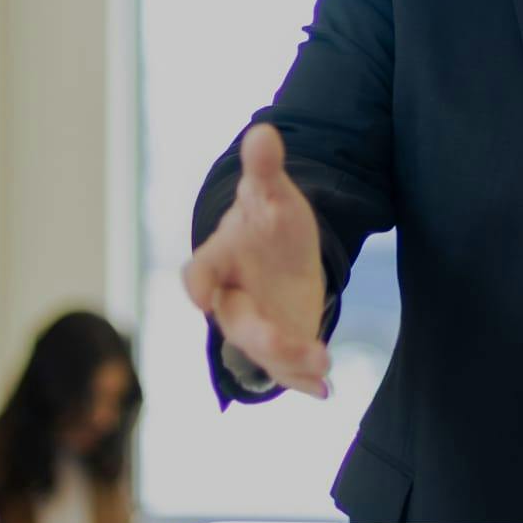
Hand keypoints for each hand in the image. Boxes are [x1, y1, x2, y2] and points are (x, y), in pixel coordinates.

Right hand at [181, 123, 331, 397]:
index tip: (200, 296)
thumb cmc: (267, 222)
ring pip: (263, 352)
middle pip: (237, 323)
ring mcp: (254, 326)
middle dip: (263, 336)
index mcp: (218, 261)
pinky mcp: (279, 344)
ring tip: (322, 367)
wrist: (279, 253)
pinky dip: (303, 381)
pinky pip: (285, 370)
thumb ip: (265, 169)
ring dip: (290, 363)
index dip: (197, 284)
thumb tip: (264, 131)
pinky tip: (324, 390)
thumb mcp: (271, 194)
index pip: (197, 274)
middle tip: (290, 343)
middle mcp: (230, 300)